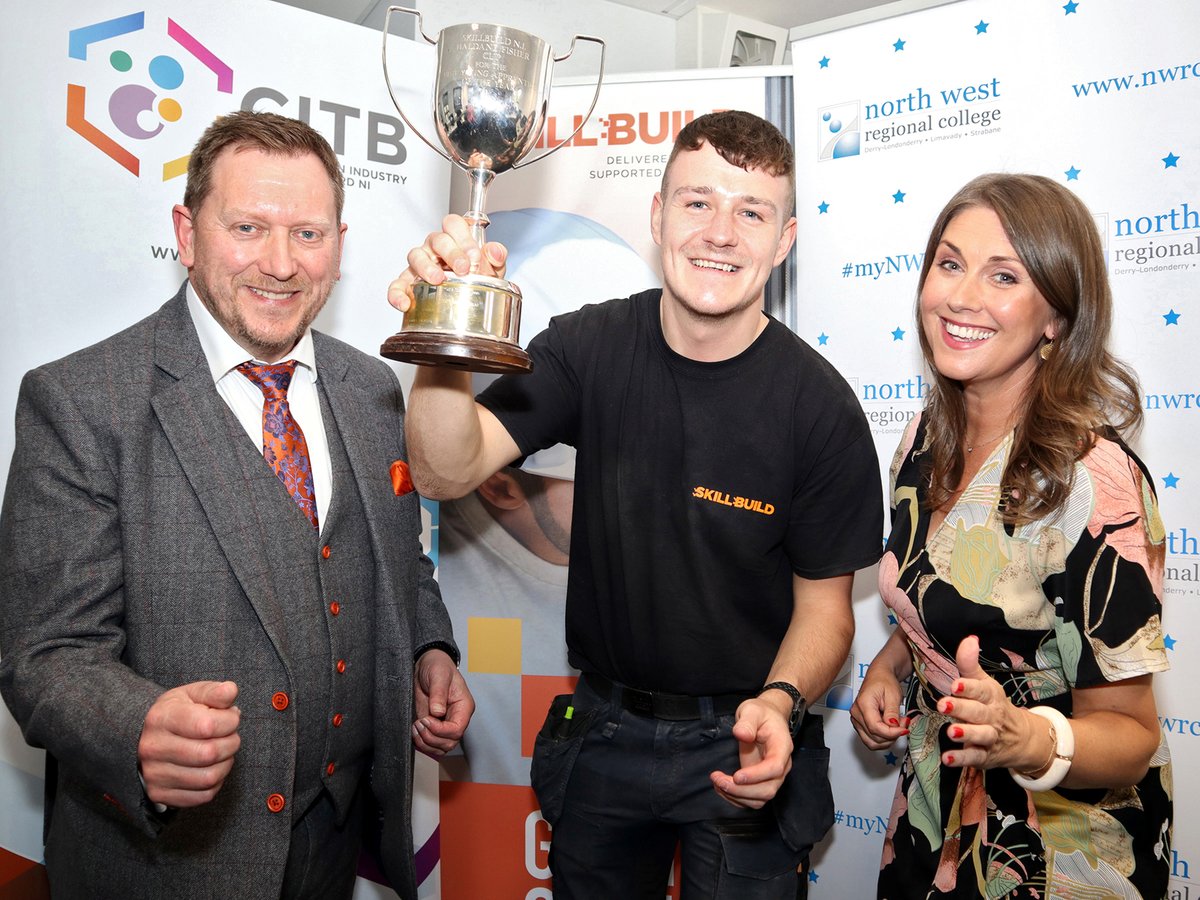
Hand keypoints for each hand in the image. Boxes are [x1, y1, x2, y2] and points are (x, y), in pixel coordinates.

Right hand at [137, 680, 240, 808]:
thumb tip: (230, 690)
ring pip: (208, 778)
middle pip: (210, 754)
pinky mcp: (159, 794)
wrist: (145, 737)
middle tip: (229, 735)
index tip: (231, 717)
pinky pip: (203, 796)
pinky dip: (216, 782)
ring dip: (226, 763)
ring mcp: (154, 774)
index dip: (230, 721)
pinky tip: (212, 767)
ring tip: (222, 751)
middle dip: (231, 743)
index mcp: (161, 718)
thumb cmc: (176, 713)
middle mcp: (153, 748)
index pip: (207, 725)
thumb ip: (214, 692)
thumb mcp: (192, 694)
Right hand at [387, 214, 507, 312]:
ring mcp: (420, 263)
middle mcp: (435, 248)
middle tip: (463, 268)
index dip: (464, 236)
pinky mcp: (407, 282)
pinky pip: (398, 284)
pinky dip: (398, 293)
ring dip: (426, 267)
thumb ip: (496, 257)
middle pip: (437, 239)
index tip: (474, 255)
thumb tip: (495, 251)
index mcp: (455, 238)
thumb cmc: (476, 278)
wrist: (469, 300)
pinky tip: (406, 302)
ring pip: (415, 256)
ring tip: (438, 279)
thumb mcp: (492, 268)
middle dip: (451, 253)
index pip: (454, 223)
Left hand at [412, 649, 474, 756]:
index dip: (440, 730)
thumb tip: (438, 712)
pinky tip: (413, 730)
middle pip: (449, 743)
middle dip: (431, 738)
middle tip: (419, 723)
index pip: (457, 729)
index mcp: (463, 707)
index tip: (426, 719)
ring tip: (415, 727)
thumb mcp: (439, 675)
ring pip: (440, 748)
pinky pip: (430, 745)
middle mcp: (456, 718)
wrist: (426, 665)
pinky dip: (421, 743)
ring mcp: (444, 724)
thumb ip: (439, 693)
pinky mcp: (433, 727)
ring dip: (425, 743)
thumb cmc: (437, 666)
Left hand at [709, 697, 792, 808]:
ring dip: (736, 796)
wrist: (767, 717)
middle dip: (741, 790)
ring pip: (760, 799)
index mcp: (782, 747)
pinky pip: (752, 799)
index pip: (775, 768)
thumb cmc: (761, 713)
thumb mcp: (752, 710)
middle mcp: (781, 766)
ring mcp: (771, 777)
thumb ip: (747, 722)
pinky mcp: (760, 782)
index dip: (756, 776)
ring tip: (717, 782)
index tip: (736, 776)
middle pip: (768, 790)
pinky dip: (735, 798)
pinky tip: (721, 787)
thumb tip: (741, 735)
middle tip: (718, 780)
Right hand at [850, 663, 908, 750]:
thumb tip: (893, 727)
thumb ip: (892, 712)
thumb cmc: (884, 681)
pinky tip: (890, 729)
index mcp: (863, 704)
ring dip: (887, 740)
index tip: (904, 729)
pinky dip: (882, 739)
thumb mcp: (893, 694)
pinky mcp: (860, 724)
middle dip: (892, 735)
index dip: (892, 733)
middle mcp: (856, 713)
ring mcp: (856, 720)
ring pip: (872, 742)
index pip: (875, 728)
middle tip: (903, 724)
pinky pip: (870, 739)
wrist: (879, 676)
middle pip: (874, 737)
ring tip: (896, 727)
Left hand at [938, 635, 1040, 770]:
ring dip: (966, 734)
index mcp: (991, 696)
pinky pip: (974, 758)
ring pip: (980, 736)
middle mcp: (992, 717)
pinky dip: (961, 759)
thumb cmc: (994, 705)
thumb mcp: (985, 684)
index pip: (981, 690)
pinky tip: (947, 759)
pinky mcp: (985, 756)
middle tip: (943, 705)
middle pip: (978, 713)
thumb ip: (970, 665)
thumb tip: (968, 639)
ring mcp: (989, 737)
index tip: (955, 684)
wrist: (1023, 738)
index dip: (969, 687)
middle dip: (961, 709)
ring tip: (951, 732)